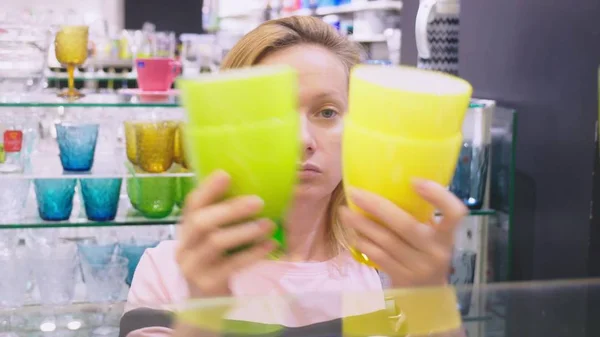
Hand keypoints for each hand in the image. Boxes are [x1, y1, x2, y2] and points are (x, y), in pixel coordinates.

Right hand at [176, 170, 276, 297]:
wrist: (205, 307)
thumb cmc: (216, 265)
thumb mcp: (215, 242)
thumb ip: (225, 222)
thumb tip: (256, 193)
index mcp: (186, 231)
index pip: (191, 205)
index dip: (207, 189)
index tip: (226, 174)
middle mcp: (184, 247)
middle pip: (201, 223)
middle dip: (230, 209)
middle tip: (258, 201)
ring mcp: (192, 267)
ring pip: (215, 243)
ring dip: (245, 231)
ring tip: (269, 224)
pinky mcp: (207, 284)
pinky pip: (232, 265)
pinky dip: (253, 253)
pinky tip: (270, 245)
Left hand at [340, 179, 466, 287]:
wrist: (426, 297)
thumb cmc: (426, 257)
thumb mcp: (432, 239)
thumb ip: (420, 218)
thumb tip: (389, 183)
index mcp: (446, 236)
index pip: (454, 213)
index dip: (437, 195)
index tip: (414, 181)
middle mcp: (435, 252)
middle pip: (405, 224)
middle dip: (376, 205)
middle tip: (355, 192)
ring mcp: (418, 267)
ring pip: (385, 240)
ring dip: (361, 224)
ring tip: (345, 211)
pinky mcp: (401, 278)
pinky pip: (377, 256)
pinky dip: (363, 242)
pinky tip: (353, 233)